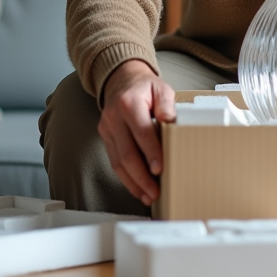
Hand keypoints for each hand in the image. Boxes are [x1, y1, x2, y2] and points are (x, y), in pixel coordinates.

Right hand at [97, 59, 176, 205]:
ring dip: (133, 182)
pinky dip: (126, 178)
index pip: (142, 132)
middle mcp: (114, 118)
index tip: (160, 169)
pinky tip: (137, 188)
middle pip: (127, 153)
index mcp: (129, 103)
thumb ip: (166, 104)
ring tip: (148, 195)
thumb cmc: (145, 88)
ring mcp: (107, 129)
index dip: (151, 152)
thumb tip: (171, 120)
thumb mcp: (160, 88)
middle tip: (155, 191)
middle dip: (141, 176)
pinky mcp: (105, 139)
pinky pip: (114, 162)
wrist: (122, 81)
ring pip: (117, 162)